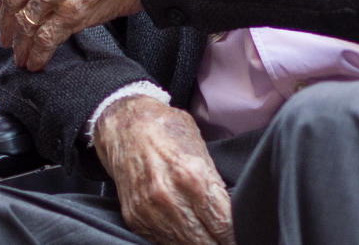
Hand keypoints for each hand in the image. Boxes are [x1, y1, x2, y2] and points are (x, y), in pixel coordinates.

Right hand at [95, 96, 235, 244]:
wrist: (123, 126)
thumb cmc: (165, 130)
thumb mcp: (199, 147)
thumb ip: (213, 182)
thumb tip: (229, 212)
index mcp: (191, 176)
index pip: (223, 224)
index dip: (233, 232)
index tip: (236, 233)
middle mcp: (168, 198)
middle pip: (205, 242)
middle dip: (218, 241)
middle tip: (224, 237)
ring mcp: (149, 211)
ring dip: (196, 241)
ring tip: (205, 233)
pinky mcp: (135, 218)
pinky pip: (162, 241)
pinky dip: (175, 239)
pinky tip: (182, 228)